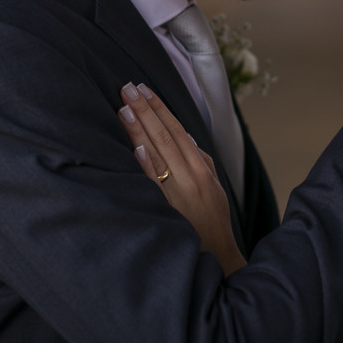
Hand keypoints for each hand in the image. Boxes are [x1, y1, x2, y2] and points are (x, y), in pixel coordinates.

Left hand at [118, 83, 246, 275]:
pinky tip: (137, 149)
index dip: (160, 107)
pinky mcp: (169, 208)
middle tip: (127, 87)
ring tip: (125, 107)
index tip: (143, 89)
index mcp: (201, 166)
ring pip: (159, 153)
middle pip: (166, 134)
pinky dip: (148, 165)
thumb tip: (185, 136)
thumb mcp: (213, 185)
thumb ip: (200, 160)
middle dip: (146, 109)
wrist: (217, 254)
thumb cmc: (212, 219)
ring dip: (141, 128)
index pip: (177, 128)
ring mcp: (180, 191)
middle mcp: (192, 174)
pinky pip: (157, 184)